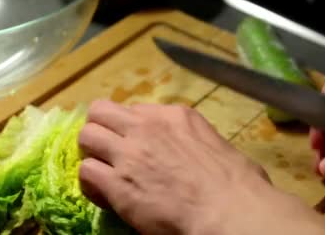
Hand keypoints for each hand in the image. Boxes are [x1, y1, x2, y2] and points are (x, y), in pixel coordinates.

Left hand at [78, 100, 324, 234]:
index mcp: (175, 116)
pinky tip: (104, 196)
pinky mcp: (117, 182)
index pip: (134, 110)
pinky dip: (91, 185)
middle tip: (108, 153)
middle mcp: (147, 126)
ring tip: (103, 172)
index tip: (135, 146)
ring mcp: (129, 152)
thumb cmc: (238, 187)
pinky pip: (86, 172)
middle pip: (101, 112)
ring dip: (92, 154)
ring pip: (86, 136)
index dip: (130, 129)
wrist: (229, 213)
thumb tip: (199, 152)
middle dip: (101, 131)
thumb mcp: (218, 146)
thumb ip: (196, 139)